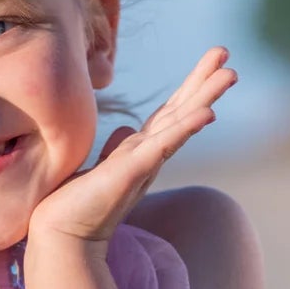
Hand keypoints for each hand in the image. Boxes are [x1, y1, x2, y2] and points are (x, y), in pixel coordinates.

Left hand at [26, 47, 236, 249]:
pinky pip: (164, 146)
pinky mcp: (132, 173)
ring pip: (182, 123)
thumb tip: (125, 127)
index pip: (170, 113)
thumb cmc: (75, 205)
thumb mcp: (100, 168)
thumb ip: (116, 150)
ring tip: (230, 73)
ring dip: (206, 97)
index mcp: (140, 151)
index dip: (189, 87)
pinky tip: (207, 113)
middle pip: (183, 111)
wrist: (59, 236)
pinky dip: (185, 129)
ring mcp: (144, 164)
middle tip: (225, 52)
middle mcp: (148, 156)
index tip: (209, 61)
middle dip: (204, 82)